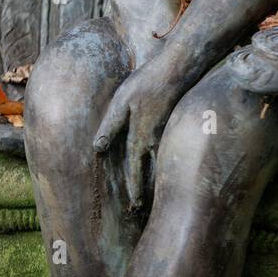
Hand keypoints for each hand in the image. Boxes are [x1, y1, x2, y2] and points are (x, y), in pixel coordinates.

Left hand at [93, 66, 182, 209]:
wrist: (180, 67)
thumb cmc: (147, 82)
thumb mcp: (122, 100)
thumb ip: (110, 125)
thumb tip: (97, 149)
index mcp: (141, 136)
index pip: (135, 170)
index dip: (133, 189)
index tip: (134, 206)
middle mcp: (157, 140)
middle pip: (151, 172)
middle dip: (147, 191)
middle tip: (142, 209)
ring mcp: (169, 133)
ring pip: (162, 164)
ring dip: (157, 180)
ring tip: (154, 195)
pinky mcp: (176, 125)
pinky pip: (169, 151)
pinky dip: (165, 163)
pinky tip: (165, 165)